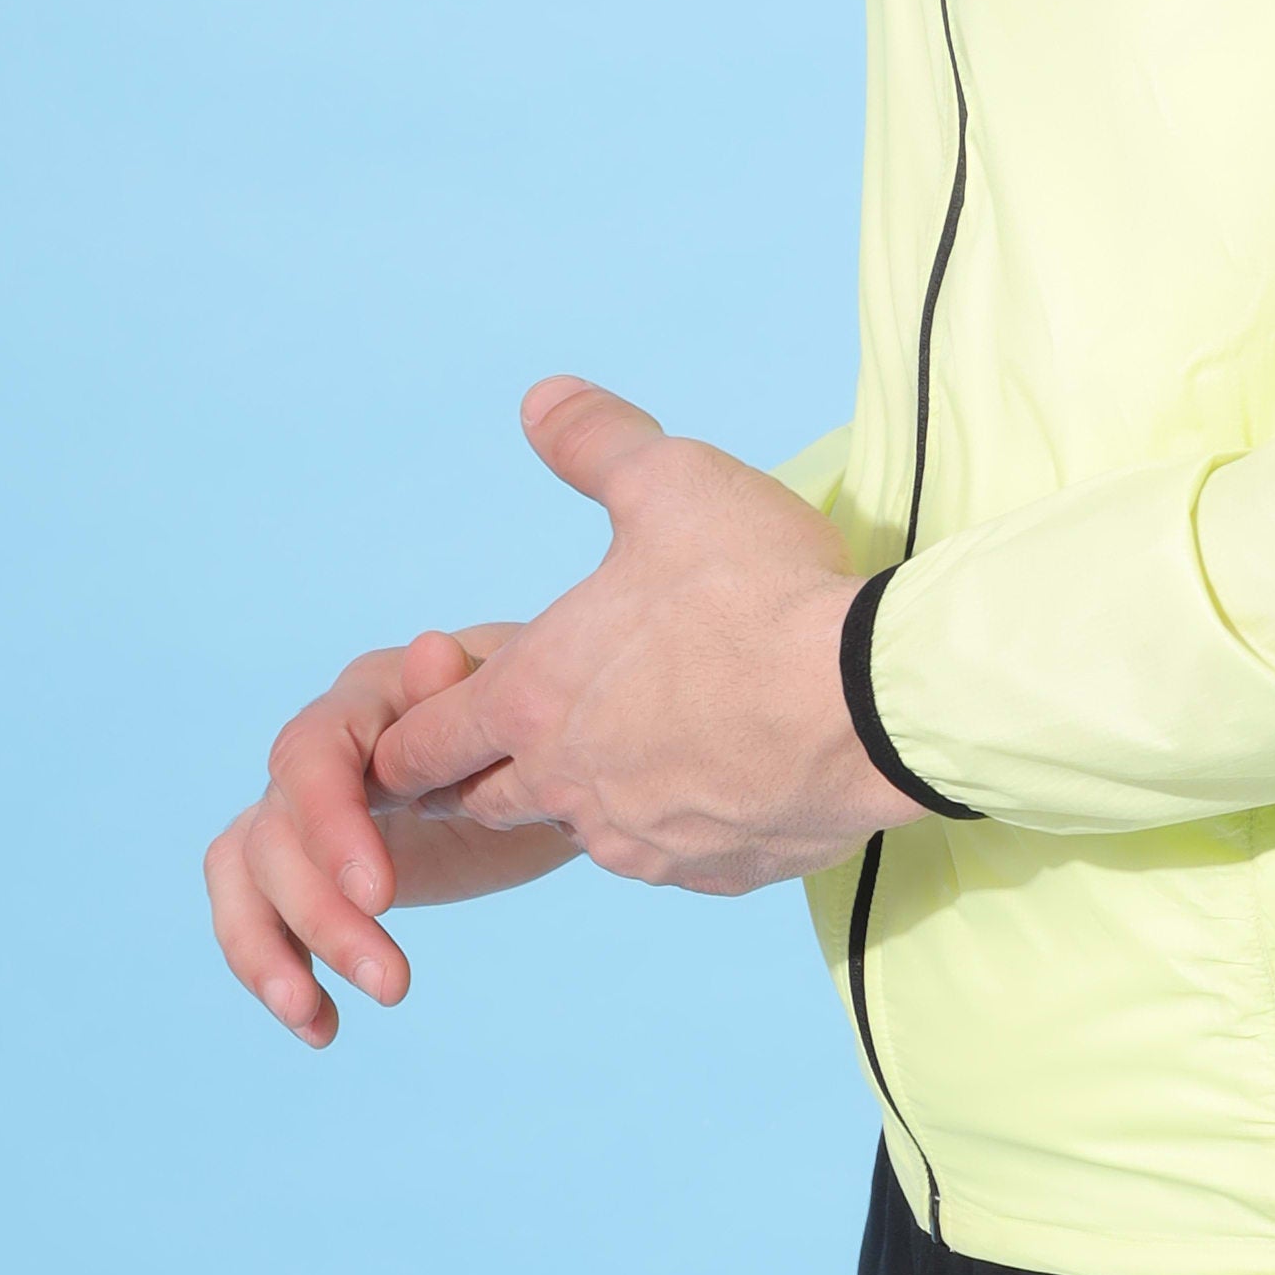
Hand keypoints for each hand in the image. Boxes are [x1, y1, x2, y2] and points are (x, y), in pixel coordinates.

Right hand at [203, 624, 573, 1045]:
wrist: (545, 755)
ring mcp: (300, 807)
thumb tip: (431, 651)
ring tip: (324, 1024)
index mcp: (368, 697)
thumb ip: (467, 690)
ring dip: (273, 952)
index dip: (330, 826)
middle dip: (324, 915)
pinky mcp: (301, 863)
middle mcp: (318, 749)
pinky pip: (253, 910)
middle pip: (278, 831)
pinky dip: (273, 968)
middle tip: (395, 983)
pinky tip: (321, 1026)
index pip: (312, 754)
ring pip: (247, 872)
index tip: (380, 898)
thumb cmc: (538, 717)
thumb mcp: (521, 702)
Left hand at [367, 377, 928, 895]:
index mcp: (535, 697)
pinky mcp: (708, 873)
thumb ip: (595, 442)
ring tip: (605, 757)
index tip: (407, 735)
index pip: (423, 741)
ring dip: (576, 797)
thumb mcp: (670, 482)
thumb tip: (539, 401)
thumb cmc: (756, 589)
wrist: (867, 703)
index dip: (408, 735)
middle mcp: (568, 784)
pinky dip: (664, 821)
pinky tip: (700, 781)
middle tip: (480, 756)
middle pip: (481, 801)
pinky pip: (664, 854)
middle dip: (474, 776)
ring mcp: (638, 840)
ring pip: (576, 829)